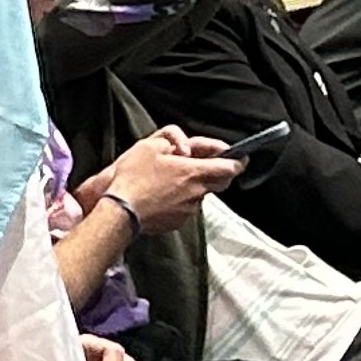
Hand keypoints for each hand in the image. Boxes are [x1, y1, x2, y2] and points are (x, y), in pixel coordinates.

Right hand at [74, 128, 236, 236]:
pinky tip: (162, 196)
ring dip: (194, 186)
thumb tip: (185, 146)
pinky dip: (180, 200)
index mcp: (193, 171)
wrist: (120, 210)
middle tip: (201, 165)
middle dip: (217, 173)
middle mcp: (197, 192)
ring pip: (201, 194)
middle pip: (221, 182)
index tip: (239, 157)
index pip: (230, 167)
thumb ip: (172, 139)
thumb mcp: (149, 146)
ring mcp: (189, 209)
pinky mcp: (179, 221)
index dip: (238, 161)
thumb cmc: (133, 177)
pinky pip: (187, 208)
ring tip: (170, 181)